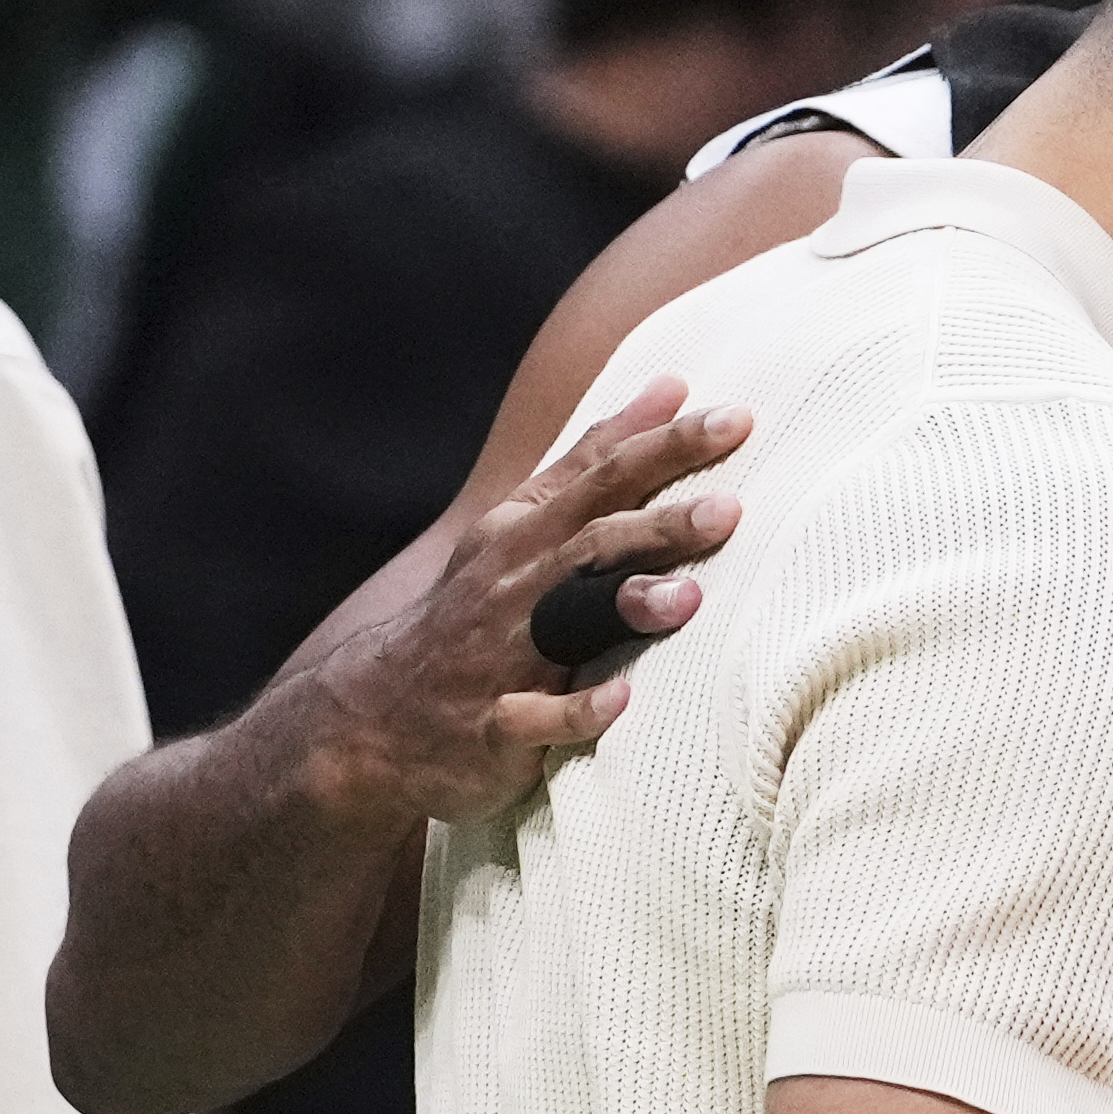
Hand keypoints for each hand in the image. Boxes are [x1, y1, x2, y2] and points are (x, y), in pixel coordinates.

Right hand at [266, 376, 748, 831]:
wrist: (376, 716)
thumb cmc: (476, 610)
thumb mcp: (521, 524)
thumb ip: (593, 460)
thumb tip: (672, 387)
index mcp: (524, 530)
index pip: (602, 474)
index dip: (666, 444)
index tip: (736, 419)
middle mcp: (513, 583)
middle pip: (592, 541)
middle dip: (659, 524)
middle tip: (730, 510)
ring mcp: (499, 656)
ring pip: (565, 621)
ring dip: (625, 605)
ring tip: (688, 597)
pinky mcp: (492, 726)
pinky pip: (534, 719)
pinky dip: (577, 712)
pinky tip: (622, 702)